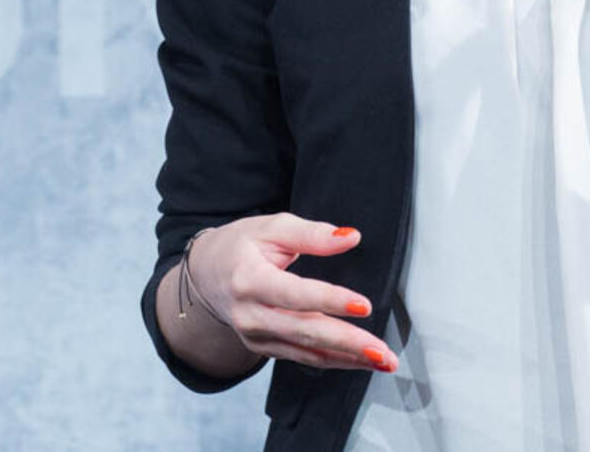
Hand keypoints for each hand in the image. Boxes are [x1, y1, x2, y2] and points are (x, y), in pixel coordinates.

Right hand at [186, 213, 397, 371]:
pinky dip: (334, 361)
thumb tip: (350, 237)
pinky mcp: (264, 348)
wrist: (207, 273)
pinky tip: (360, 361)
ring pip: (308, 352)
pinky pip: (303, 357)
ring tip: (382, 360)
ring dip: (349, 359)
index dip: (330, 300)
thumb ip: (312, 233)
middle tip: (381, 351)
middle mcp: (250, 314)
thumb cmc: (242, 245)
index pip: (295, 294)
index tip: (364, 305)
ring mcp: (255, 336)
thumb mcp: (273, 227)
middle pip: (305, 332)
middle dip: (348, 343)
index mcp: (249, 279)